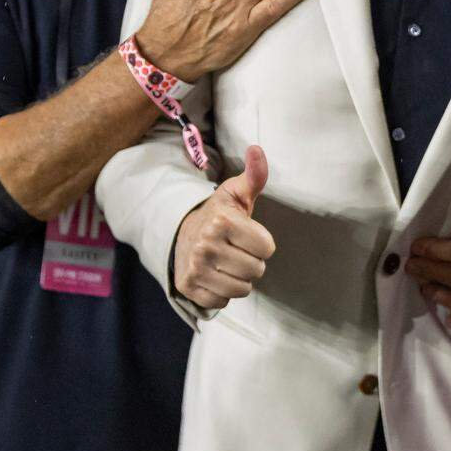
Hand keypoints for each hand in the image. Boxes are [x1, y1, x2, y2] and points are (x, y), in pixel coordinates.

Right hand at [172, 146, 275, 309]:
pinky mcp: (188, 286)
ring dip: (241, 278)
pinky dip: (223, 293)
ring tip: (230, 263)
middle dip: (253, 261)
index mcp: (222, 220)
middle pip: (256, 270)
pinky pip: (222, 301)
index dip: (263, 243)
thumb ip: (255, 175)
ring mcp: (194, 267)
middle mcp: (205, 244)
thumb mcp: (237, 192)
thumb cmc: (220, 213)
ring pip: (241, 289)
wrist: (183, 232)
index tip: (249, 235)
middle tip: (238, 249)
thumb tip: (256, 149)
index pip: (267, 248)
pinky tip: (216, 275)